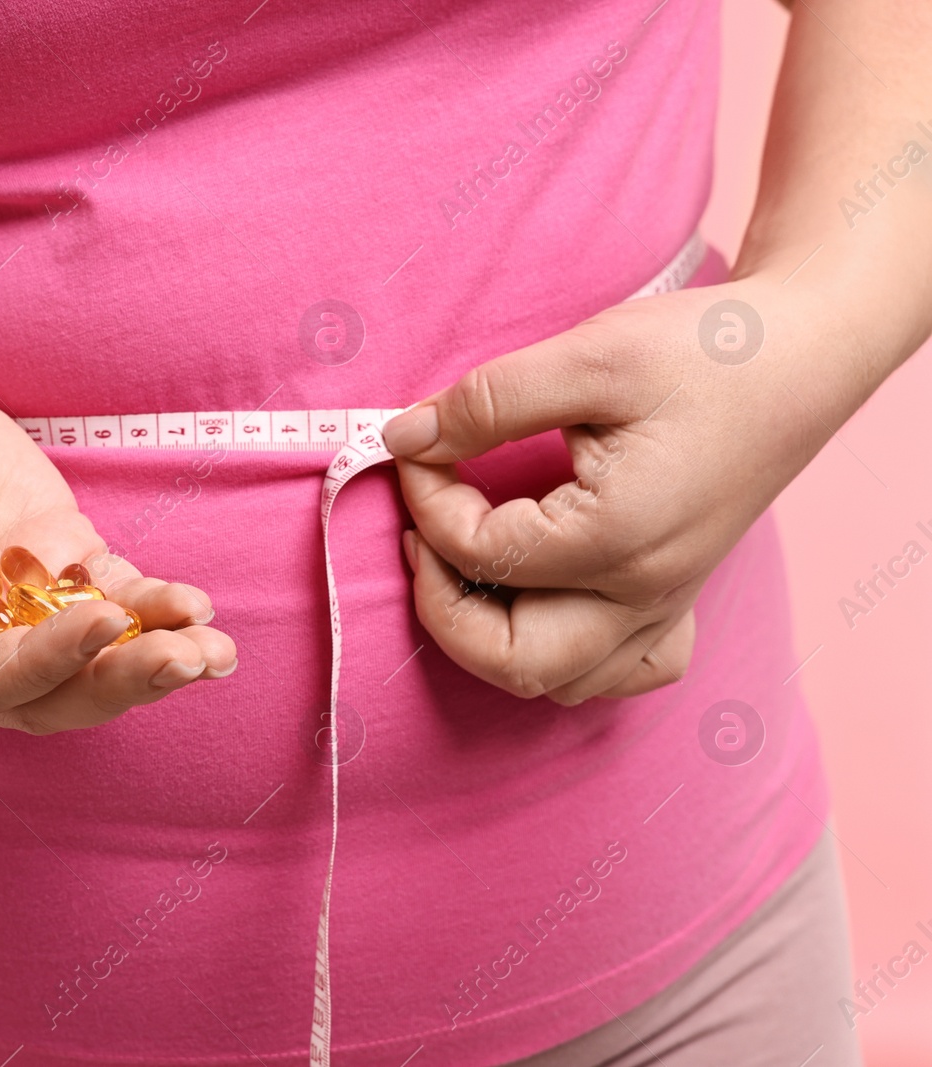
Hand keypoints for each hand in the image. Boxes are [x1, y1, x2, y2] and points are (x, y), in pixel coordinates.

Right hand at [0, 358, 235, 733]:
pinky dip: (152, 605)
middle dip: (121, 681)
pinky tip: (196, 606)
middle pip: (53, 692)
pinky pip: (110, 594)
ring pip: (93, 656)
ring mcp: (15, 602)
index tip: (99, 618)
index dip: (45, 661)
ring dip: (153, 657)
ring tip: (215, 649)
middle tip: (186, 659)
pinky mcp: (51, 556)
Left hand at [382, 275, 871, 705]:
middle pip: (508, 658)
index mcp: (617, 538)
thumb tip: (404, 440)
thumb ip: (487, 402)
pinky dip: (564, 655)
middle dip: (440, 604)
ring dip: (490, 636)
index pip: (480, 551)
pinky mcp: (676, 599)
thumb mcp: (590, 354)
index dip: (426, 499)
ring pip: (556, 680)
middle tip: (418, 532)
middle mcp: (644, 592)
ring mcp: (665, 605)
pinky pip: (615, 671)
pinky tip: (541, 597)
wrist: (804, 355)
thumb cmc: (707, 351)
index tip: (416, 445)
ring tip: (465, 560)